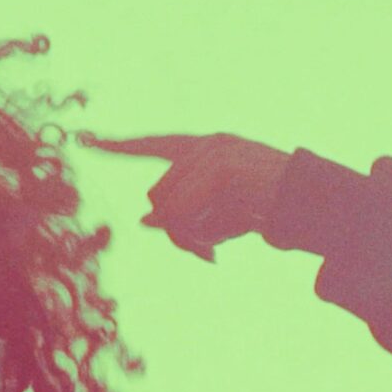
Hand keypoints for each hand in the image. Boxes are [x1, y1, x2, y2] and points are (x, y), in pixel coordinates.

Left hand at [76, 131, 291, 261]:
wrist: (309, 207)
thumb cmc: (263, 213)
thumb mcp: (215, 220)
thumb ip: (180, 219)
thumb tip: (145, 221)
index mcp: (203, 149)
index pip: (153, 144)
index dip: (117, 145)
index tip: (82, 139)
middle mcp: (204, 145)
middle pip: (157, 197)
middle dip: (173, 230)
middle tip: (204, 252)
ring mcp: (212, 153)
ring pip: (166, 210)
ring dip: (185, 238)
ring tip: (213, 249)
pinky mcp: (219, 168)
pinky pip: (181, 214)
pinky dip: (192, 236)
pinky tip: (214, 250)